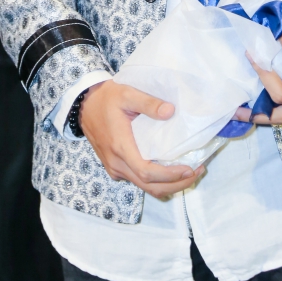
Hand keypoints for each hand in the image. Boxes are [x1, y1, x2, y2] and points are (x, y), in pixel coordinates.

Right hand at [80, 81, 202, 197]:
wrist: (85, 105)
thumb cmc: (106, 99)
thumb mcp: (127, 94)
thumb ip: (148, 103)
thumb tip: (170, 111)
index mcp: (121, 147)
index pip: (148, 173)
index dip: (170, 175)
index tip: (190, 168)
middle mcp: (117, 164)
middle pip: (150, 186)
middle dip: (176, 184)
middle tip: (197, 171)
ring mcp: (115, 169)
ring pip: (145, 186)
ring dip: (168, 185)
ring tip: (190, 172)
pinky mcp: (115, 168)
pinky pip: (138, 181)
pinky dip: (157, 181)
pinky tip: (171, 169)